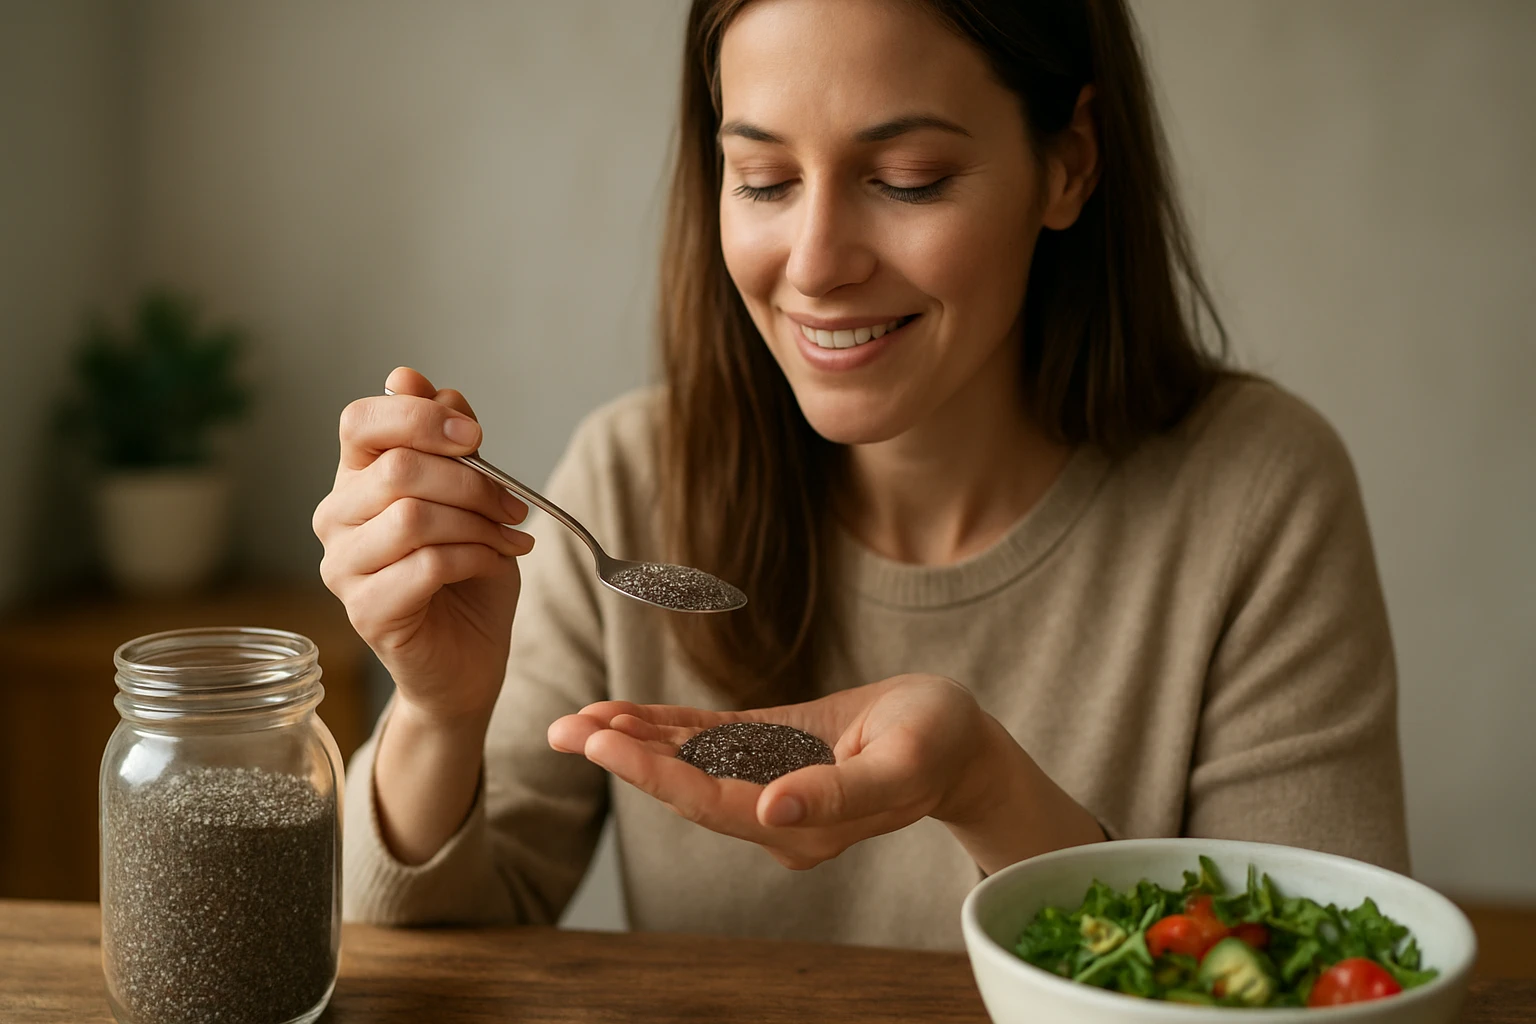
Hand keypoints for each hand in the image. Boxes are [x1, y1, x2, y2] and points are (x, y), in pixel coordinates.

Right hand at [313, 366, 532, 726]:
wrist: (469, 659)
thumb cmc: (468, 575)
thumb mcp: (471, 495)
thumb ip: (447, 440)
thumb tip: (413, 378)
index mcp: (356, 479)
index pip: (360, 422)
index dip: (420, 417)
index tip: (475, 436)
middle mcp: (336, 519)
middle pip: (397, 469)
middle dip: (472, 481)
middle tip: (514, 506)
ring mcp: (343, 568)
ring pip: (412, 517)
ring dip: (478, 524)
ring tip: (510, 539)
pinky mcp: (366, 611)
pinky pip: (427, 565)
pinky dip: (476, 558)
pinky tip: (495, 565)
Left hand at [547, 675, 1013, 869]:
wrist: (957, 738)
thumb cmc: (940, 743)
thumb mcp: (903, 762)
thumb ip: (840, 794)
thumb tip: (771, 813)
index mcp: (805, 826)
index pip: (712, 804)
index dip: (654, 775)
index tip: (602, 743)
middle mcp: (776, 814)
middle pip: (685, 790)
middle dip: (623, 758)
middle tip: (562, 729)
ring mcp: (769, 784)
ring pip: (688, 767)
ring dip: (633, 742)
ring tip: (575, 720)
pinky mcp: (770, 751)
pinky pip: (707, 744)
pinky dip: (665, 728)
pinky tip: (624, 714)